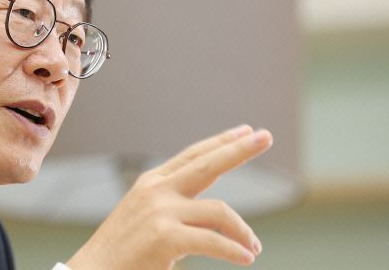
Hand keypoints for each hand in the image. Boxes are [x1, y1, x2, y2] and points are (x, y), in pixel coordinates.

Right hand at [66, 124, 272, 269]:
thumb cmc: (122, 251)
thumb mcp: (146, 216)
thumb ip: (174, 205)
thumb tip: (208, 211)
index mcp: (153, 182)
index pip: (194, 155)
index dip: (221, 142)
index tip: (245, 131)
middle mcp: (157, 190)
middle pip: (208, 163)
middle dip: (239, 149)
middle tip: (265, 136)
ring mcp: (161, 211)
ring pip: (219, 210)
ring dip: (242, 230)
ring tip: (253, 247)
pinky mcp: (164, 237)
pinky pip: (213, 241)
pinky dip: (233, 250)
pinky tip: (246, 257)